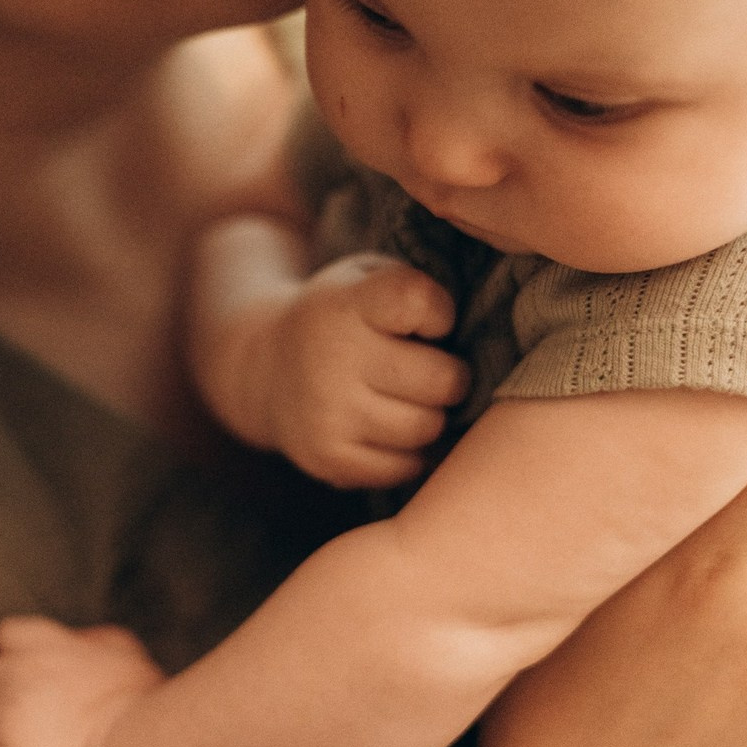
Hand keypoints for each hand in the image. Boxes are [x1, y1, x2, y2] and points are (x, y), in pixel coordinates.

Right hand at [243, 251, 468, 488]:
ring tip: (408, 399)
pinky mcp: (329, 459)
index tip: (428, 321)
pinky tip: (389, 429)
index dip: (440, 313)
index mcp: (346, 304)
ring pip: (427, 427)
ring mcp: (328, 413)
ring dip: (430, 415)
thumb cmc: (343, 320)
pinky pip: (406, 467)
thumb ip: (415, 289)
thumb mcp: (365, 280)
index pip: (418, 302)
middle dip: (447, 375)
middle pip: (442, 380)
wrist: (263, 370)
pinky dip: (409, 452)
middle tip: (428, 370)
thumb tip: (483, 334)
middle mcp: (331, 358)